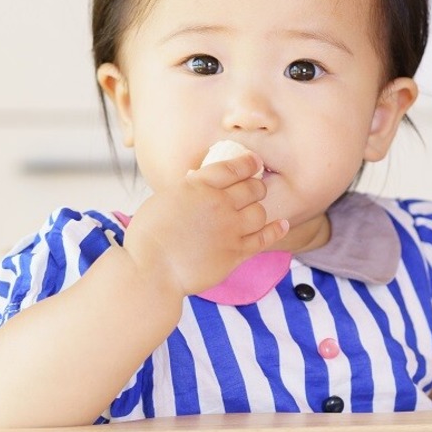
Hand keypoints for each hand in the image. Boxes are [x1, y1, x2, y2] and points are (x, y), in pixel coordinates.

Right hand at [123, 151, 288, 296]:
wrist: (151, 270)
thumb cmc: (149, 234)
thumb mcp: (165, 198)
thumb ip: (189, 189)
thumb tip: (200, 180)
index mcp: (199, 186)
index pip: (233, 167)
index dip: (248, 162)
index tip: (255, 161)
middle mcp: (219, 204)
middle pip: (252, 188)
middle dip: (256, 186)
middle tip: (256, 188)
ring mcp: (230, 229)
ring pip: (259, 212)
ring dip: (259, 209)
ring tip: (256, 210)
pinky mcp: (236, 253)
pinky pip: (264, 238)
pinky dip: (276, 230)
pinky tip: (282, 225)